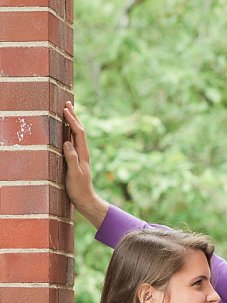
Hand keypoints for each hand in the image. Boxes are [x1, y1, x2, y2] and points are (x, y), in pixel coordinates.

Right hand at [59, 102, 108, 225]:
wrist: (85, 199)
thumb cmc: (79, 188)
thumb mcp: (74, 173)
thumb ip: (71, 158)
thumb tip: (67, 142)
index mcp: (83, 153)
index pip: (78, 132)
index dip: (72, 120)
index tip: (66, 109)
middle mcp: (83, 152)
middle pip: (79, 130)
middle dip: (74, 116)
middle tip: (67, 103)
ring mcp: (80, 155)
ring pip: (76, 135)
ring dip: (72, 122)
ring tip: (68, 111)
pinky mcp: (76, 159)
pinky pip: (73, 142)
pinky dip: (69, 132)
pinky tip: (66, 131)